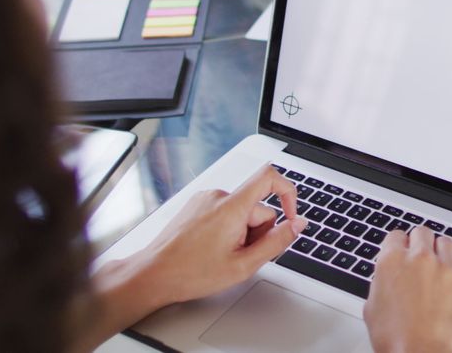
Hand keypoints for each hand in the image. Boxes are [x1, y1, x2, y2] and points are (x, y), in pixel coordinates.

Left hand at [131, 165, 307, 305]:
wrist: (153, 275)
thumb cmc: (191, 272)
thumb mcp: (243, 265)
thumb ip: (277, 242)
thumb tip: (298, 225)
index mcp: (231, 207)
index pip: (269, 177)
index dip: (288, 193)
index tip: (291, 215)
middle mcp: (218, 196)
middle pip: (257, 206)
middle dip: (258, 231)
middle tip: (241, 255)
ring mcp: (206, 199)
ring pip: (242, 211)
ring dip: (242, 232)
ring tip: (223, 254)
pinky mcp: (197, 205)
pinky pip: (226, 211)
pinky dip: (228, 228)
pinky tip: (213, 248)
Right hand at [364, 227, 451, 352]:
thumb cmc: (396, 339)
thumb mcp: (372, 308)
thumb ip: (381, 283)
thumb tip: (387, 278)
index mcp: (392, 261)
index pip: (396, 235)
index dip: (398, 245)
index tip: (402, 251)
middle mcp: (419, 258)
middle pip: (422, 232)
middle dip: (420, 244)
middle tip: (420, 259)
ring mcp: (445, 268)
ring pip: (446, 242)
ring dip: (441, 252)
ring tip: (440, 267)